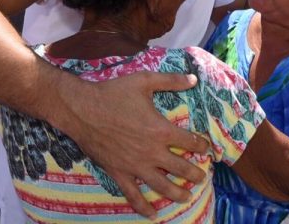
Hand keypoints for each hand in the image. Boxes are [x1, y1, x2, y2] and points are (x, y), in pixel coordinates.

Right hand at [54, 71, 209, 218]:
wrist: (81, 109)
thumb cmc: (113, 93)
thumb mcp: (144, 81)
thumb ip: (170, 80)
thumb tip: (193, 79)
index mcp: (160, 130)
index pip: (189, 141)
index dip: (201, 145)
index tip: (206, 148)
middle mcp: (151, 152)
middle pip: (180, 168)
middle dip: (194, 174)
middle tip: (202, 177)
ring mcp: (135, 165)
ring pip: (162, 185)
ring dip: (177, 193)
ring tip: (187, 197)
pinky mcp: (119, 172)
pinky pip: (133, 194)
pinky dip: (144, 206)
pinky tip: (153, 214)